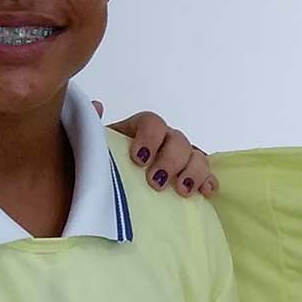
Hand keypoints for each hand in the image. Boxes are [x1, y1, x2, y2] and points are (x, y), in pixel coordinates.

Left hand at [103, 106, 217, 196]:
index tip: (139, 159)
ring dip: (193, 172)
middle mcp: (164, 141)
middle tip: (156, 182)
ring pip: (197, 156)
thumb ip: (93, 129)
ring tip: (182, 190)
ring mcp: (179, 160)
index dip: (150, 138)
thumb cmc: (102, 169)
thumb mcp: (92, 149)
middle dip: (171, 160)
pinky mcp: (189, 179)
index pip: (152, 123)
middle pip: (178, 140)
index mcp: (139, 131)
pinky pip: (207, 176)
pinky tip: (206, 192)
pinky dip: (208, 182)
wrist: (108, 195)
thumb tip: (97, 107)